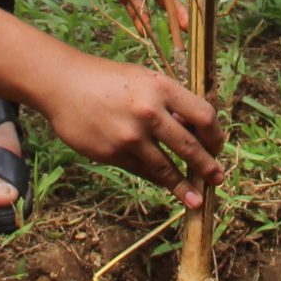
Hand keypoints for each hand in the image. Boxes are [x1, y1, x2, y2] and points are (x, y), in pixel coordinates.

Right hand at [34, 54, 223, 208]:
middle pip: (190, 147)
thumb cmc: (108, 79)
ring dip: (185, 187)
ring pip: (166, 168)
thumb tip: (194, 131)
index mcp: (162, 88)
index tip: (217, 146)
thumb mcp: (144, 79)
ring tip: (197, 200)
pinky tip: (166, 186)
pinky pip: (142, 171)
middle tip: (217, 179)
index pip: (204, 116)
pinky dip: (156, 179)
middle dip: (207, 167)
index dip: (216, 135)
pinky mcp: (113, 153)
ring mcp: (130, 136)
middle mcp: (149, 113)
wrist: (63, 85)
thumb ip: (169, 102)